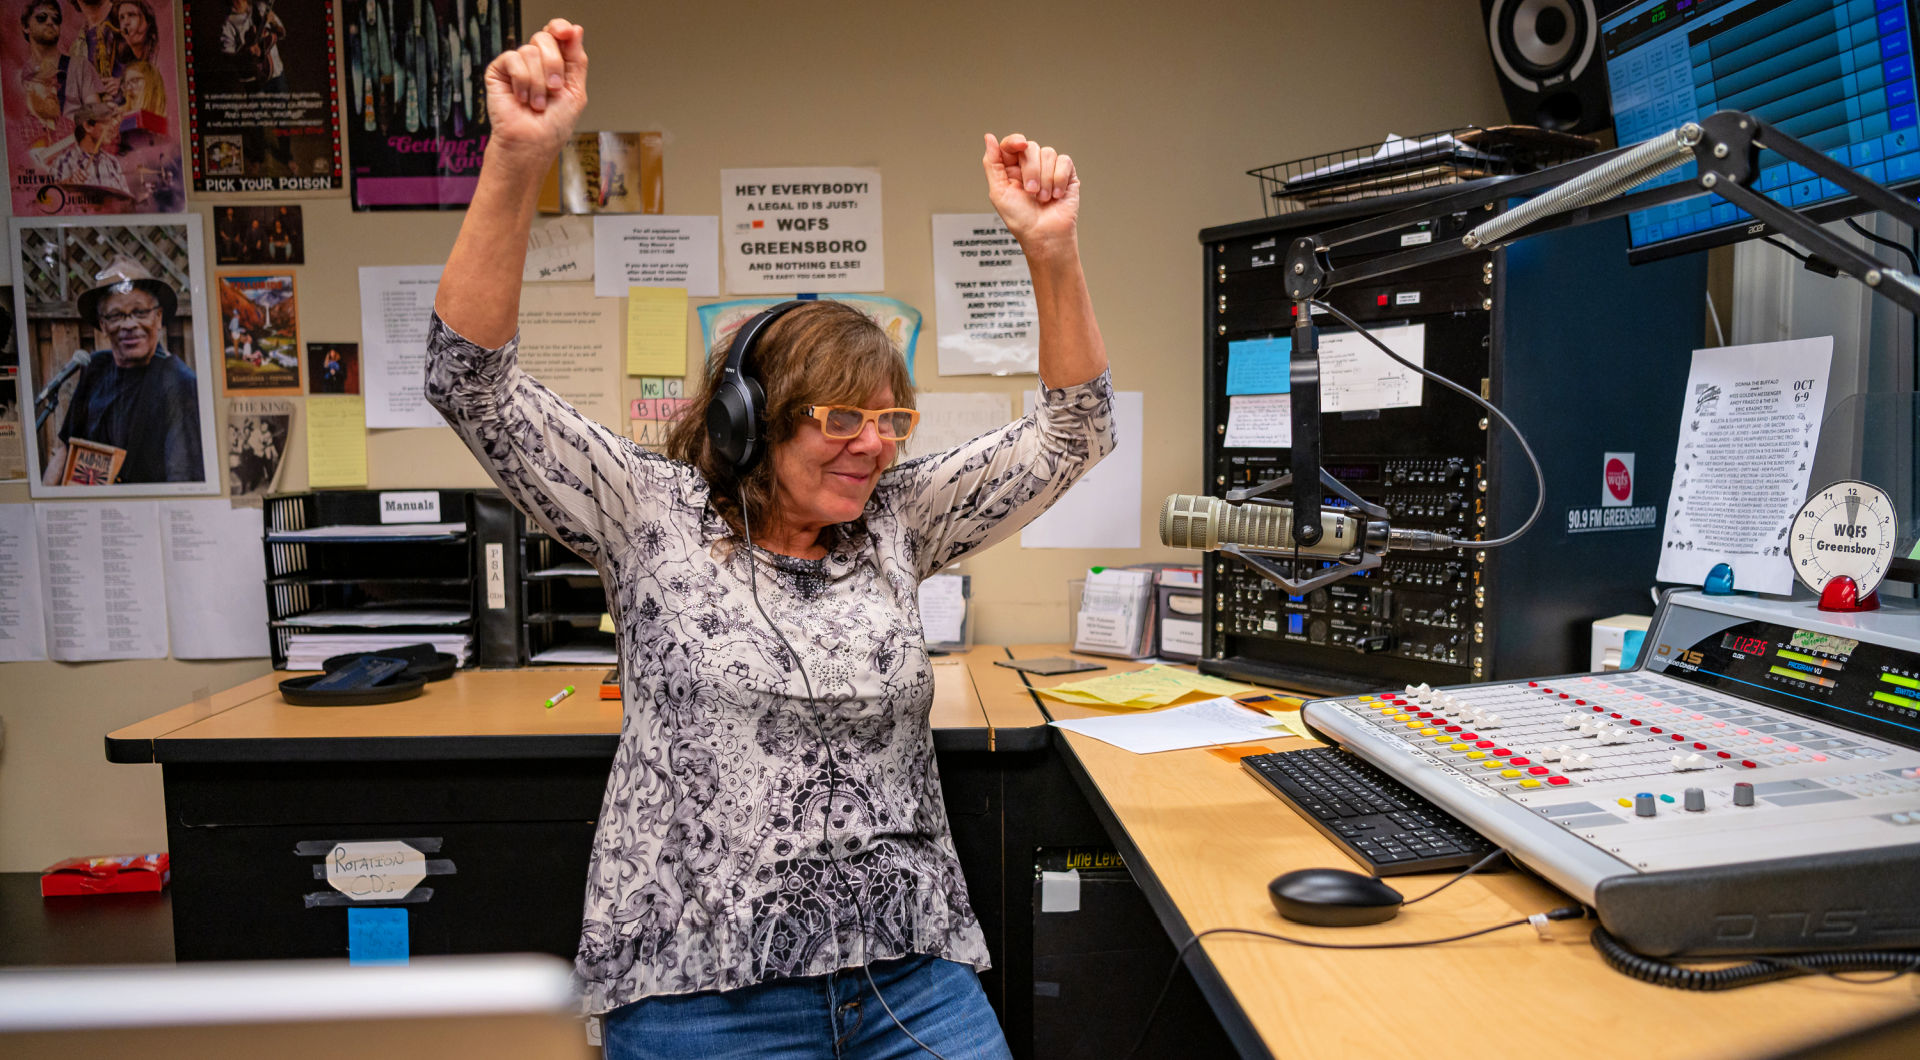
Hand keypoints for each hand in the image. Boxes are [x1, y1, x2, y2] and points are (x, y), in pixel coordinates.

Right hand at [484, 19, 587, 166]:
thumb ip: (577, 59)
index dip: (561, 28)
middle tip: (554, 89)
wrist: (532, 144)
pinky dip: (522, 81)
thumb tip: (575, 29)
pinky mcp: (499, 71)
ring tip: (537, 103)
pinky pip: (513, 58)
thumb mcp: (575, 90)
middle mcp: (536, 61)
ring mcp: (517, 65)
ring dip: (539, 82)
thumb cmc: (553, 125)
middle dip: (554, 64)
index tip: (566, 32)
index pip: (557, 33)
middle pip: (544, 37)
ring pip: (530, 50)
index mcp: (555, 63)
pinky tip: (521, 98)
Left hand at [982, 133, 1078, 257]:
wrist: (1045, 236)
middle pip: (1031, 147)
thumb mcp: (998, 192)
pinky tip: (1056, 195)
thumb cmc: (1021, 220)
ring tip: (1043, 198)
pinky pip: (1064, 162)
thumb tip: (989, 138)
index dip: (1015, 141)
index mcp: (1012, 169)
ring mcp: (1049, 169)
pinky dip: (1059, 180)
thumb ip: (992, 163)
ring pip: (1049, 153)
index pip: (1012, 144)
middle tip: (1031, 192)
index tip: (1020, 146)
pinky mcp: (1067, 174)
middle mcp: (1030, 167)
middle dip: (1031, 170)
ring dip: (1045, 179)